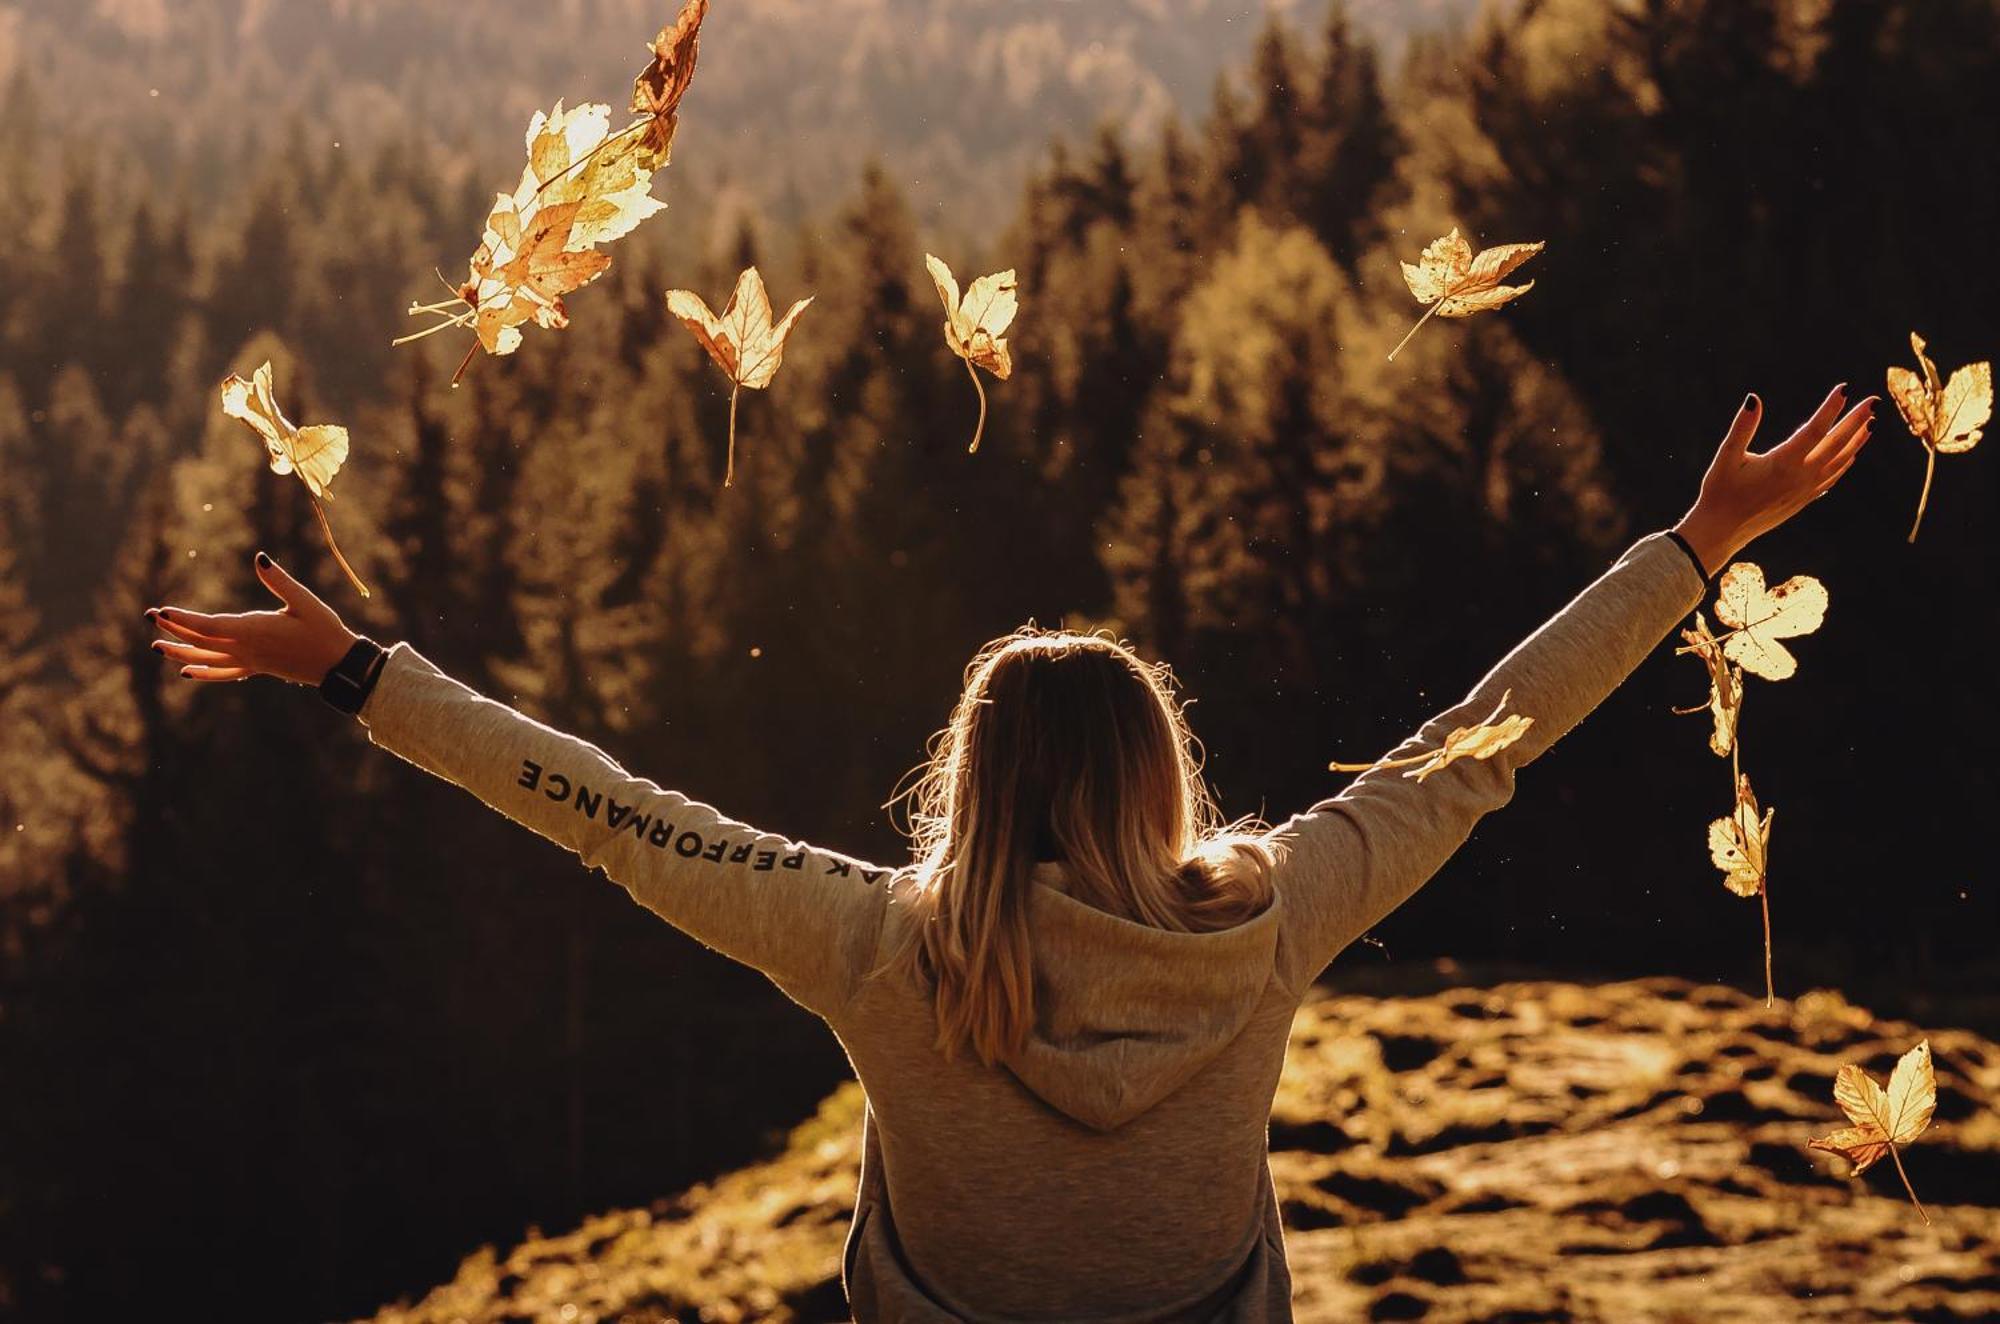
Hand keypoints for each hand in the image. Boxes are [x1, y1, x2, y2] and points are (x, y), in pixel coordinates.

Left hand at [149, 553, 358, 685]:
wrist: (338, 664)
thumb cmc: (324, 630)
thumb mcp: (306, 602)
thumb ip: (280, 581)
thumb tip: (260, 558)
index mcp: (255, 632)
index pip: (210, 626)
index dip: (184, 619)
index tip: (162, 610)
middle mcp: (247, 650)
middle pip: (202, 641)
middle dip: (173, 628)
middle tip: (150, 616)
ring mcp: (251, 662)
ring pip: (207, 659)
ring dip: (181, 653)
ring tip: (157, 646)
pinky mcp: (257, 668)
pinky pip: (224, 673)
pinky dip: (204, 672)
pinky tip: (187, 673)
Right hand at [1673, 384, 1874, 573]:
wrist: (1721, 530)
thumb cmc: (1719, 492)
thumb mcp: (1726, 457)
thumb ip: (1741, 428)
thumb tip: (1753, 399)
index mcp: (1782, 463)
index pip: (1814, 430)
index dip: (1831, 408)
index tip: (1845, 388)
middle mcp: (1800, 477)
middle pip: (1836, 444)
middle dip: (1856, 421)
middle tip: (1873, 401)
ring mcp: (1805, 490)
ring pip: (1840, 462)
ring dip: (1857, 441)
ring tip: (1871, 423)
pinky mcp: (1803, 500)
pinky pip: (1832, 478)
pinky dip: (1845, 463)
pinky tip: (1852, 455)